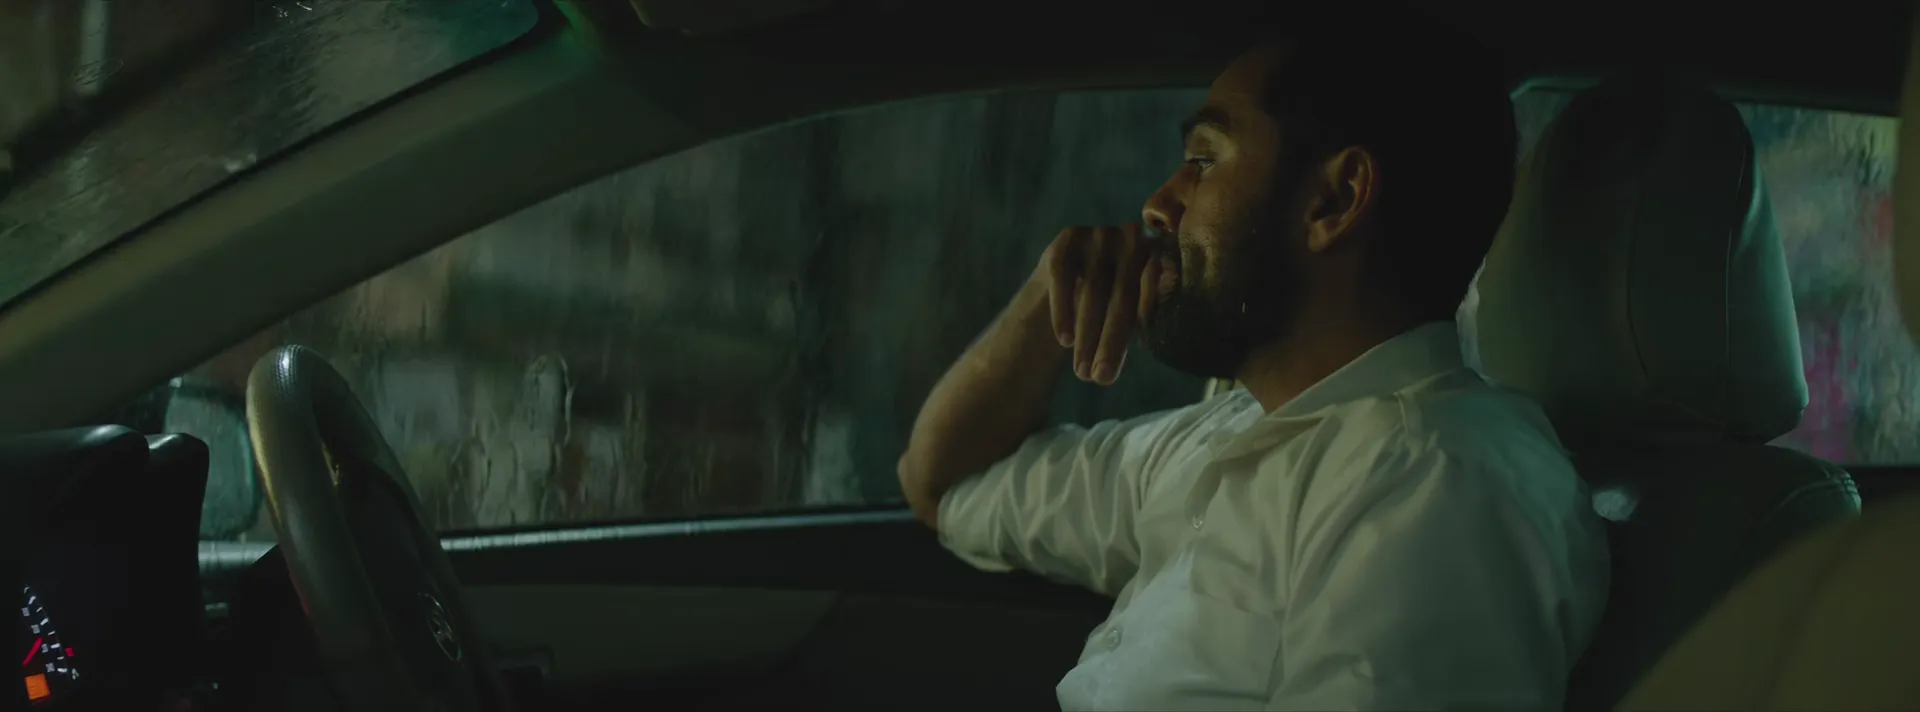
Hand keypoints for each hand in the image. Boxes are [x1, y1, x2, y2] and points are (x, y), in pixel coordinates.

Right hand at [1036, 224, 1159, 385]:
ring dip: (1087, 336)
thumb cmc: (1112, 305)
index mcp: (1161, 253)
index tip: (1138, 358)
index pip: (1155, 293)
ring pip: (1093, 290)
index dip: (1143, 330)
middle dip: (1110, 342)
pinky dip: (1063, 311)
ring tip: (1082, 372)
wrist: (1066, 283)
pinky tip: (1064, 341)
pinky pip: (1063, 277)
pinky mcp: (1068, 237)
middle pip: (1123, 295)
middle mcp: (1134, 237)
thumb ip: (1150, 318)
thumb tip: (1162, 337)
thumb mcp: (1135, 312)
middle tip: (1101, 379)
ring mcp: (1101, 233)